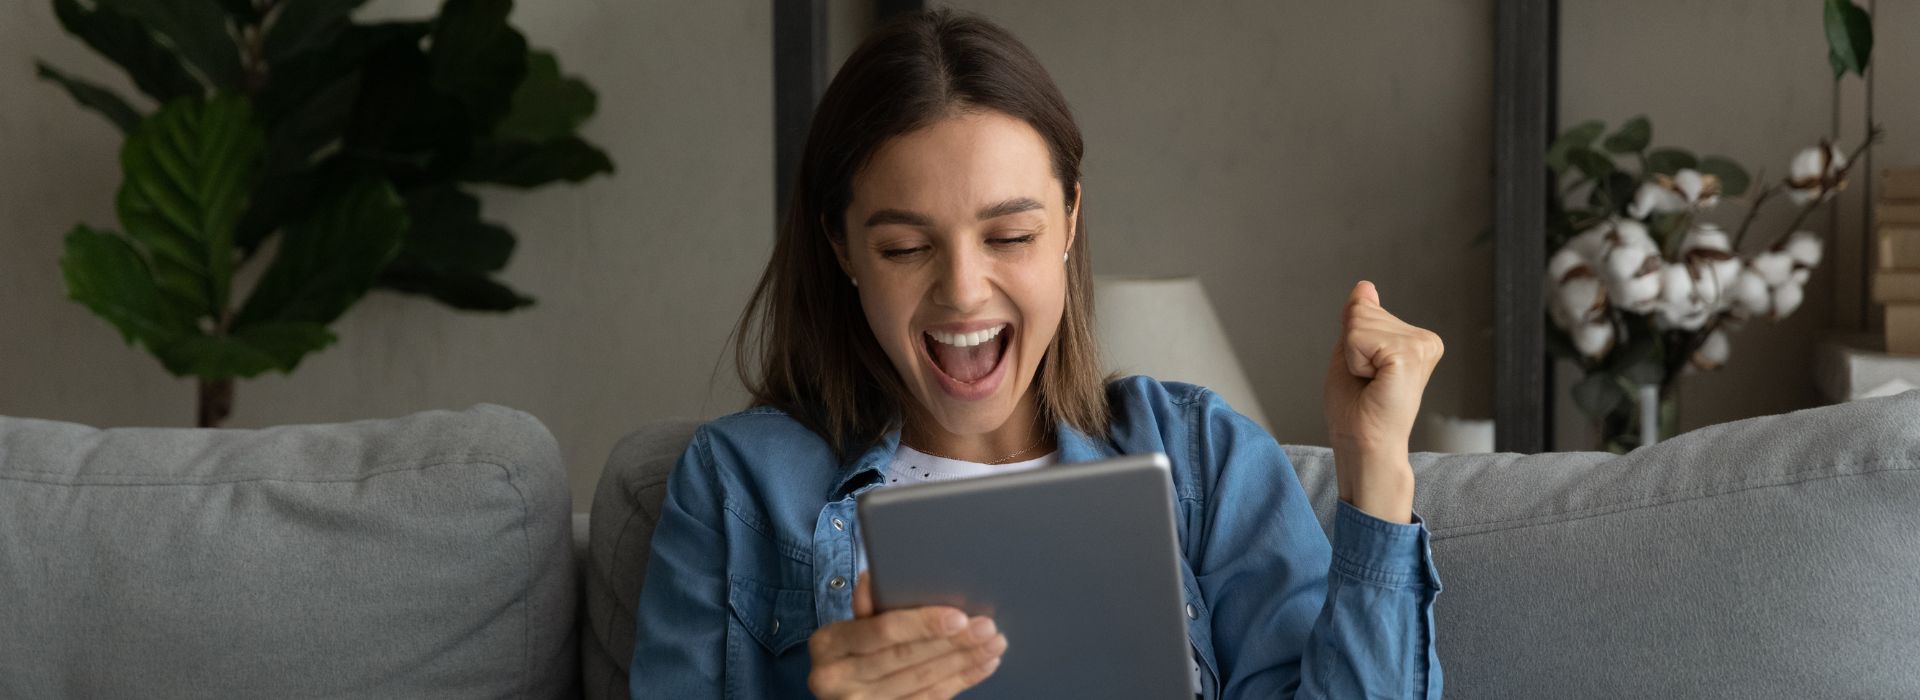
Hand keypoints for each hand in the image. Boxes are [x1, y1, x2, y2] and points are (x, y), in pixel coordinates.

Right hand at [807, 572, 1007, 698]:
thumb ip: (867, 605)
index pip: (882, 630)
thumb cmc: (849, 647)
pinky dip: (959, 681)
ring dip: (963, 662)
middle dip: (952, 642)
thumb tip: (875, 577)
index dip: (922, 624)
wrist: (837, 690)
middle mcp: (836, 678)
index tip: (958, 617)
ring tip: (993, 644)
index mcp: (828, 643)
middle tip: (987, 627)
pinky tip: (981, 665)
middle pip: (905, 658)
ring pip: (921, 683)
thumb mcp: (849, 624)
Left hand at [1321, 281, 1443, 522]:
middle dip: (1351, 348)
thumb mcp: (1350, 354)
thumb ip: (1358, 320)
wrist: (1363, 446)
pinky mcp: (1410, 353)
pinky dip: (1354, 362)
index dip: (1350, 344)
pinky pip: (1358, 337)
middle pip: (1362, 312)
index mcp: (1415, 339)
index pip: (1364, 309)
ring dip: (1352, 357)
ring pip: (1359, 322)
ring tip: (1370, 385)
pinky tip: (1373, 384)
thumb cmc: (1357, 410)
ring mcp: (1422, 345)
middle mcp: (1426, 340)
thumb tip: (1365, 286)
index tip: (1365, 375)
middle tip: (1366, 382)